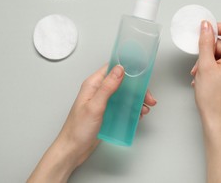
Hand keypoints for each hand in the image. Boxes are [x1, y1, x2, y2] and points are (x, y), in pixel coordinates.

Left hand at [28, 64, 156, 182]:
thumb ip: (107, 87)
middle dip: (137, 89)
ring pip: (125, 95)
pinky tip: (138, 115)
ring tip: (145, 108)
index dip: (128, 69)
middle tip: (148, 98)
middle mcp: (98, 91)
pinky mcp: (108, 113)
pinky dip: (132, 109)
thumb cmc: (78, 129)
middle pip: (123, 82)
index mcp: (93, 85)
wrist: (73, 150)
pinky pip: (123, 106)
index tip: (141, 74)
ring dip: (137, 100)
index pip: (112, 69)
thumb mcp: (95, 106)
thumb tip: (119, 69)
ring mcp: (104, 102)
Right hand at [191, 21, 220, 124]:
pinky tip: (204, 77)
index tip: (200, 32)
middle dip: (207, 51)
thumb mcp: (205, 65)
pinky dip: (212, 67)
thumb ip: (205, 42)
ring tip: (199, 74)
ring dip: (207, 60)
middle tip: (198, 64)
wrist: (217, 118)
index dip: (212, 29)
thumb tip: (206, 25)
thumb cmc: (213, 97)